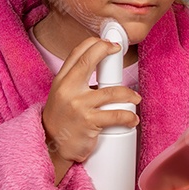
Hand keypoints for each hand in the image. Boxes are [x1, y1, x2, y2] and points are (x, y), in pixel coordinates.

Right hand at [42, 36, 141, 165]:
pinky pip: (116, 115)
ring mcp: (79, 105)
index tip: (108, 43)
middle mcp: (68, 89)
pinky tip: (132, 119)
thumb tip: (100, 65)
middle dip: (108, 50)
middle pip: (89, 60)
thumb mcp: (62, 94)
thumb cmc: (61, 119)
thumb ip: (76, 80)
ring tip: (135, 98)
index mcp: (61, 81)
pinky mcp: (89, 122)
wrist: (53, 146)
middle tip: (119, 52)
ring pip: (112, 91)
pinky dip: (129, 116)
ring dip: (129, 94)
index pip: (76, 53)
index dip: (95, 43)